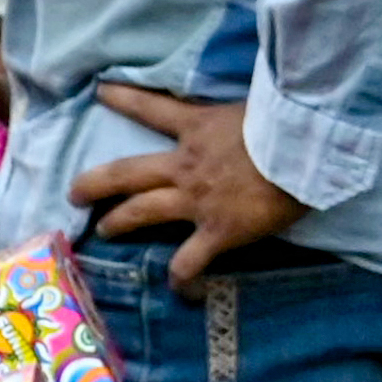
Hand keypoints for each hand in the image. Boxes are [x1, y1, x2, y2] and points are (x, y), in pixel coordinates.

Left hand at [76, 79, 304, 290]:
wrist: (307, 153)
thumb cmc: (292, 122)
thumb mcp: (260, 103)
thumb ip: (243, 110)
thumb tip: (261, 99)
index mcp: (198, 127)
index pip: (153, 108)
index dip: (125, 98)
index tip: (100, 92)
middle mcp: (186, 165)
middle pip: (126, 173)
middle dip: (95, 183)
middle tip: (74, 192)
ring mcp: (196, 201)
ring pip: (141, 212)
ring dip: (118, 223)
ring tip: (103, 231)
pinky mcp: (216, 232)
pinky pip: (189, 261)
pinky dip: (181, 277)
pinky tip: (179, 289)